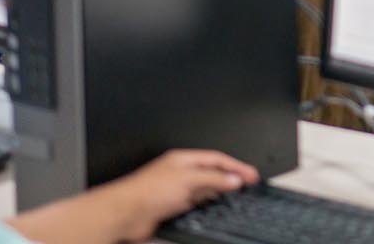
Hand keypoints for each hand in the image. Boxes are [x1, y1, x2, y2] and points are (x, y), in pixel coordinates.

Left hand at [104, 150, 258, 238]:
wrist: (124, 214)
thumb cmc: (146, 191)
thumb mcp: (187, 179)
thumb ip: (212, 178)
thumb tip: (233, 179)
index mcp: (184, 160)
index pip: (216, 159)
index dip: (235, 166)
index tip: (250, 174)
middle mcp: (181, 174)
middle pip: (212, 173)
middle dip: (230, 177)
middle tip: (248, 183)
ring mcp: (177, 191)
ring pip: (205, 189)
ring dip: (220, 192)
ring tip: (236, 194)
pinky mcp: (172, 207)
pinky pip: (196, 205)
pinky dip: (208, 206)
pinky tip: (214, 208)